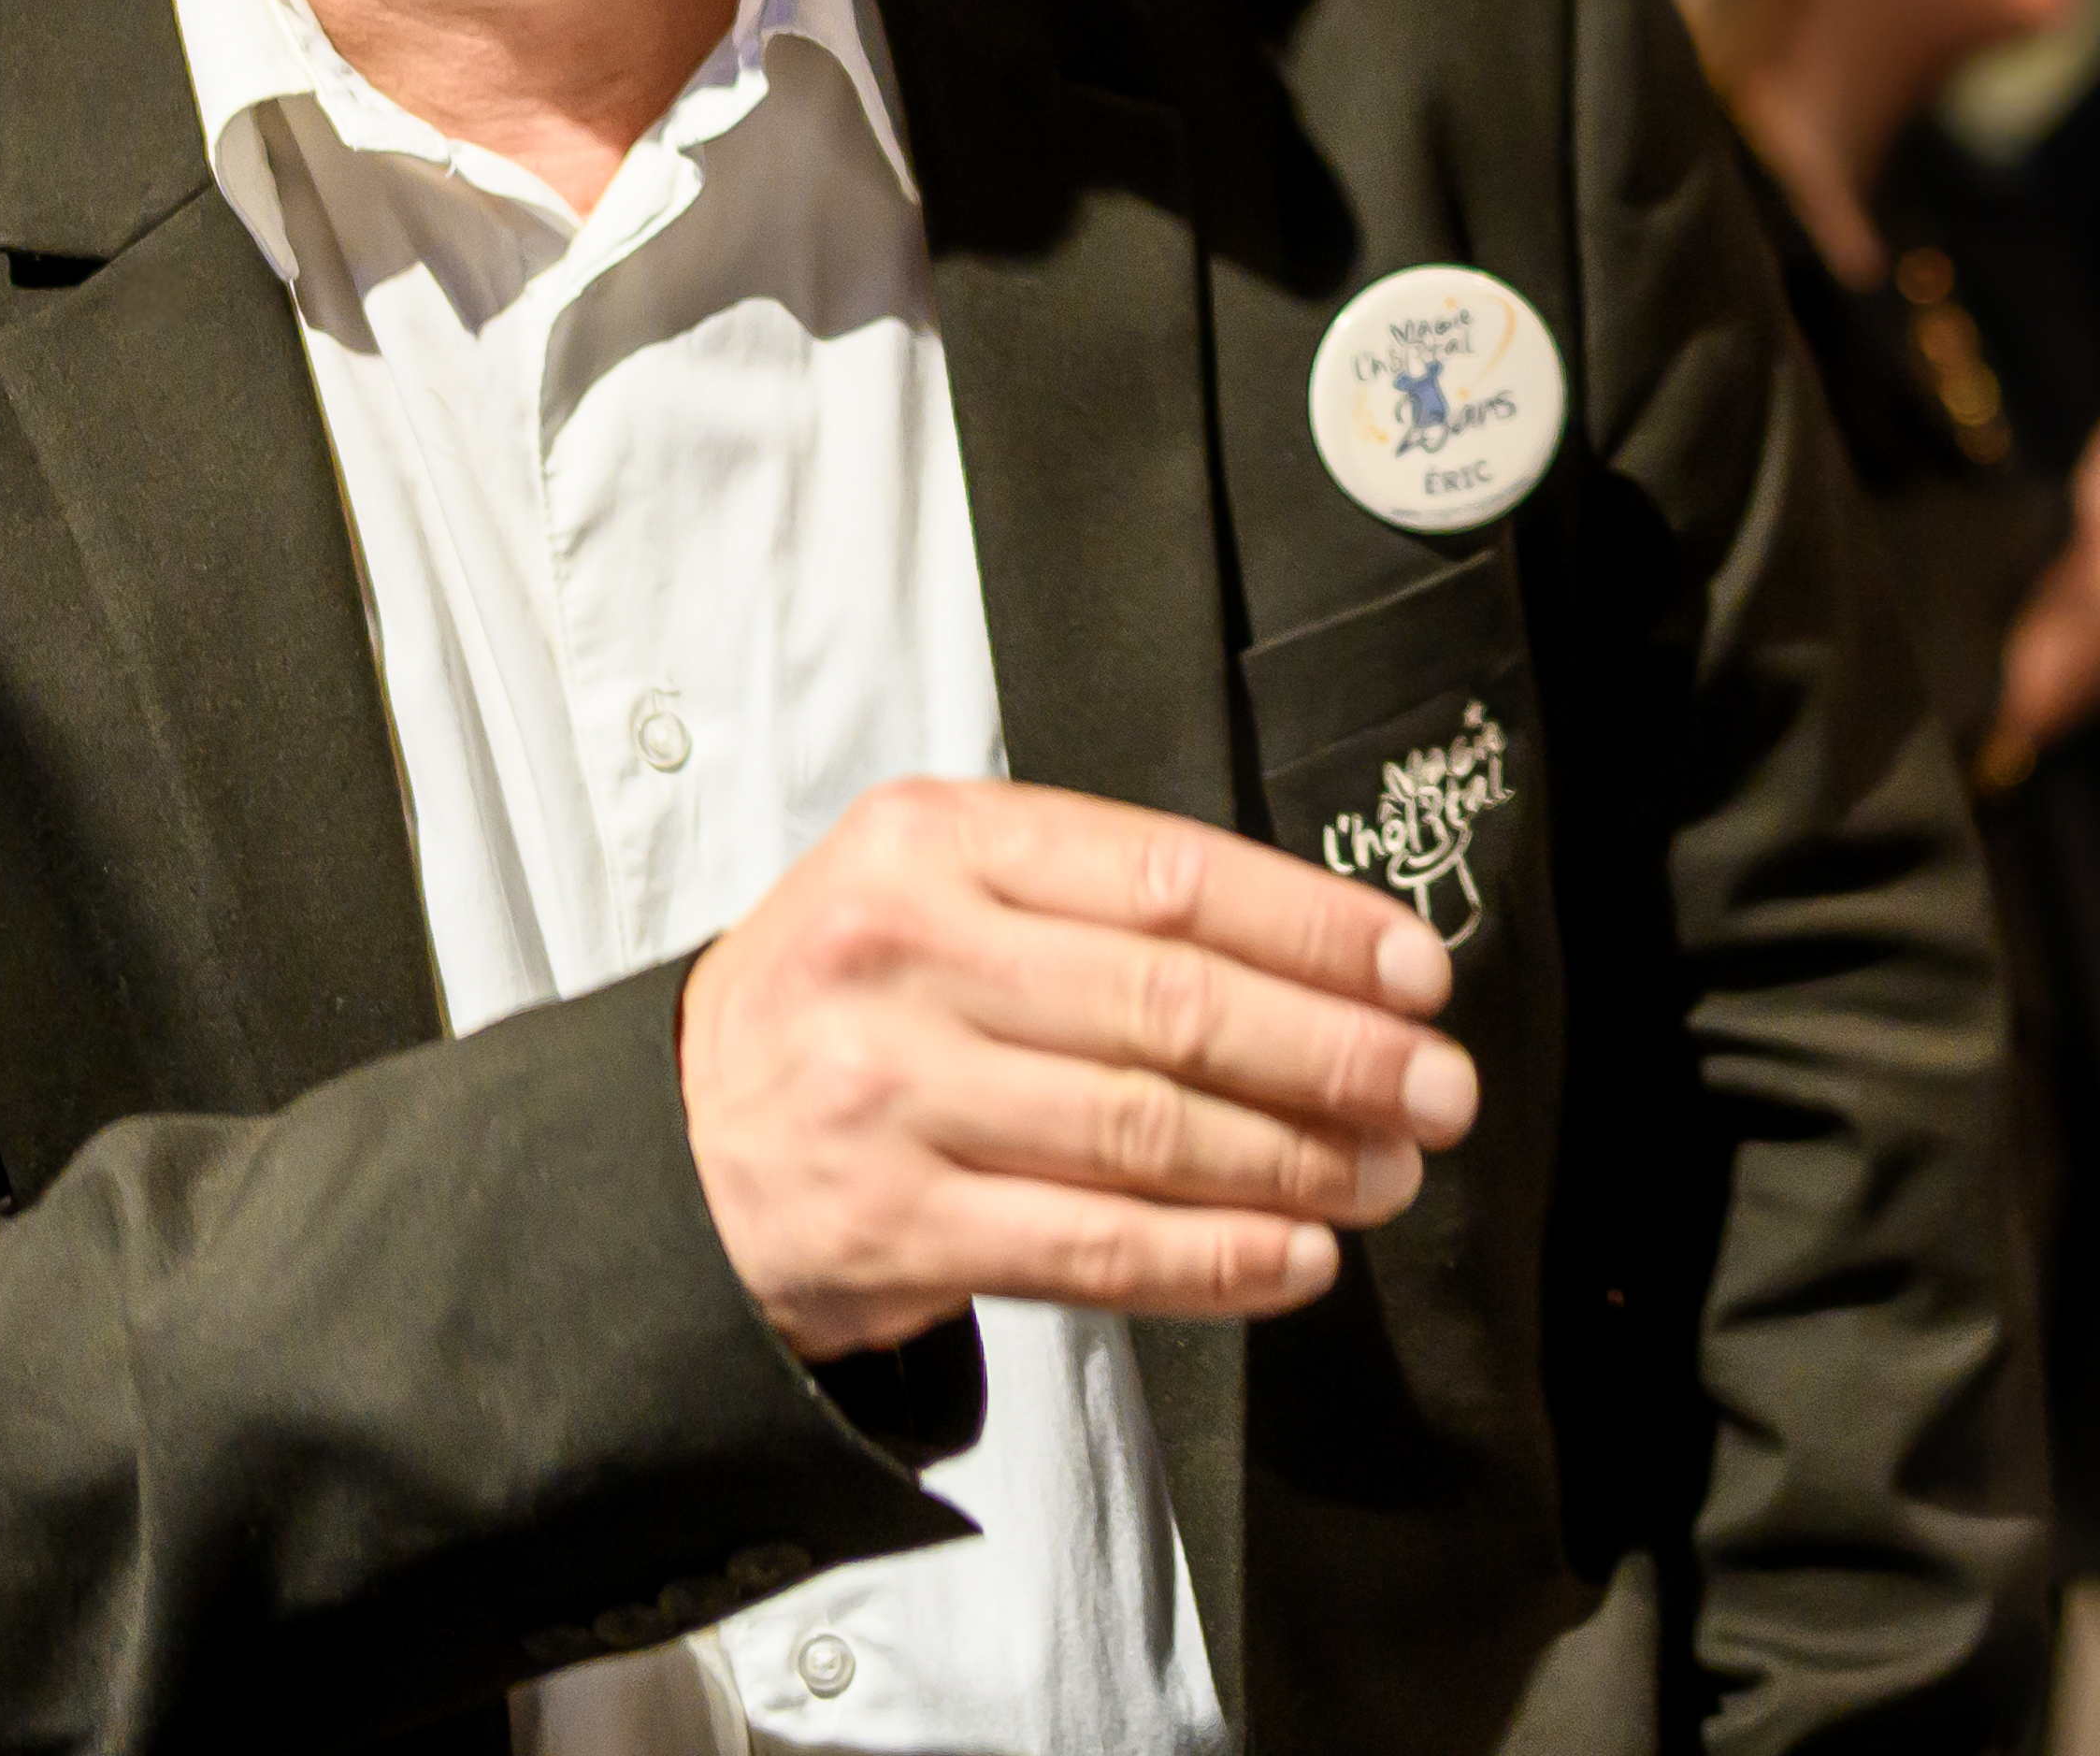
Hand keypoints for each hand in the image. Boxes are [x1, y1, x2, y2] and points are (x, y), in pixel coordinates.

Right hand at [676, 777, 1479, 1360]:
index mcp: (929, 842)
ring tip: (1385, 1171)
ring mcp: (891, 1094)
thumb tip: (1316, 961)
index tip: (1415, 970)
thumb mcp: (926, 892)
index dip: (1314, 929)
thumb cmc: (837, 1010)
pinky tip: (1295, 1257)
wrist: (663, 1155)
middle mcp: (903, 956)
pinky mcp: (892, 1225)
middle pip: (1174, 1005)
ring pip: (1148, 1129)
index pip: (1168, 876)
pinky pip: (1092, 1245)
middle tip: (1436, 1086)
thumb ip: (1089, 901)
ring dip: (1297, 1159)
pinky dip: (1214, 1257)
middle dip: (1336, 1051)